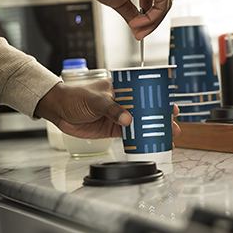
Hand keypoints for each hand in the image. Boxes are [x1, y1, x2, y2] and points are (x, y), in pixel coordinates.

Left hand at [35, 81, 180, 138]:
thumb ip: (111, 108)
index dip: (160, 99)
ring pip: (141, 124)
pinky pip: (130, 135)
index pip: (145, 92)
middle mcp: (123, 102)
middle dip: (161, 118)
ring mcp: (119, 116)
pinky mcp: (113, 129)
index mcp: (122, 89)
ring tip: (167, 137)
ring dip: (153, 131)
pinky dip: (139, 140)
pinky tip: (149, 144)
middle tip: (173, 126)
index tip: (171, 106)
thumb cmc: (75, 96)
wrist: (59, 110)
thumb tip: (128, 120)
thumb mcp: (95, 99)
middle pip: (147, 110)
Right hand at [86, 0, 175, 39]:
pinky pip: (162, 8)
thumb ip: (132, 13)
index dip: (149, 11)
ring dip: (151, 22)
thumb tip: (137, 27)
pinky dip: (151, 20)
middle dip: (153, 18)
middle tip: (140, 31)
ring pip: (164, 5)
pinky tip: (136, 23)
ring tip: (137, 30)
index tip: (138, 23)